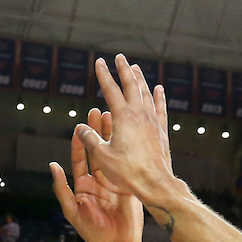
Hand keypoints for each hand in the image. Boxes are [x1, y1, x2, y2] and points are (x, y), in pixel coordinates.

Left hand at [51, 108, 143, 241]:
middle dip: (97, 131)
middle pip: (96, 150)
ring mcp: (115, 181)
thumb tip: (53, 165)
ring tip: (113, 116)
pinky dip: (127, 150)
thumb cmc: (92, 232)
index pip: (80, 158)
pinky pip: (126, 165)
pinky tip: (129, 135)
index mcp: (83, 185)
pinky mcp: (128, 185)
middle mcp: (98, 180)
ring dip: (112, 136)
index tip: (80, 125)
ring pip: (112, 154)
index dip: (79, 141)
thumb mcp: (73, 211)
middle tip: (98, 110)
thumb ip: (62, 189)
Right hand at [72, 55, 180, 209]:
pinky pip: (160, 108)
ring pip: (147, 93)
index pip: (110, 89)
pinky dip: (159, 97)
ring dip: (140, 79)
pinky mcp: (161, 131)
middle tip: (120, 57)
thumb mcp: (102, 156)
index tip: (99, 62)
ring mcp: (153, 121)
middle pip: (131, 85)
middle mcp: (140, 114)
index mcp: (123, 116)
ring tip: (136, 69)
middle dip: (124, 69)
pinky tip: (159, 89)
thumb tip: (80, 128)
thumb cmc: (128, 172)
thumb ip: (89, 139)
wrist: (155, 183)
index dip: (103, 74)